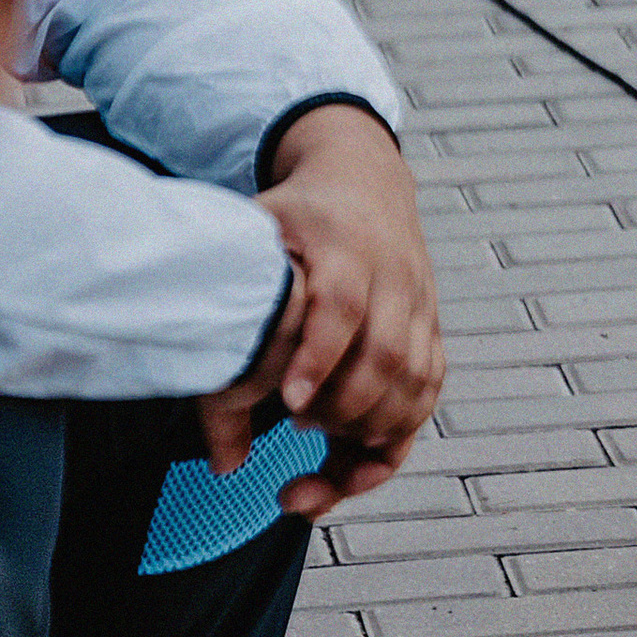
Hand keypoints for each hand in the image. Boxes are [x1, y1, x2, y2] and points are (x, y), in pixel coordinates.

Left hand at [200, 105, 443, 520]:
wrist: (365, 179)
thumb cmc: (300, 216)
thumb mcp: (254, 236)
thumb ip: (224, 311)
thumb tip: (205, 387)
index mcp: (345, 245)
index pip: (340, 302)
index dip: (318, 355)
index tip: (289, 403)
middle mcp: (393, 275)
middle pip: (387, 353)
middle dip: (344, 407)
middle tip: (298, 428)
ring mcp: (419, 303)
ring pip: (416, 380)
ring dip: (372, 429)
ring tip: (325, 450)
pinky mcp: (431, 328)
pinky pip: (429, 390)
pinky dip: (397, 432)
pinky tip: (357, 457)